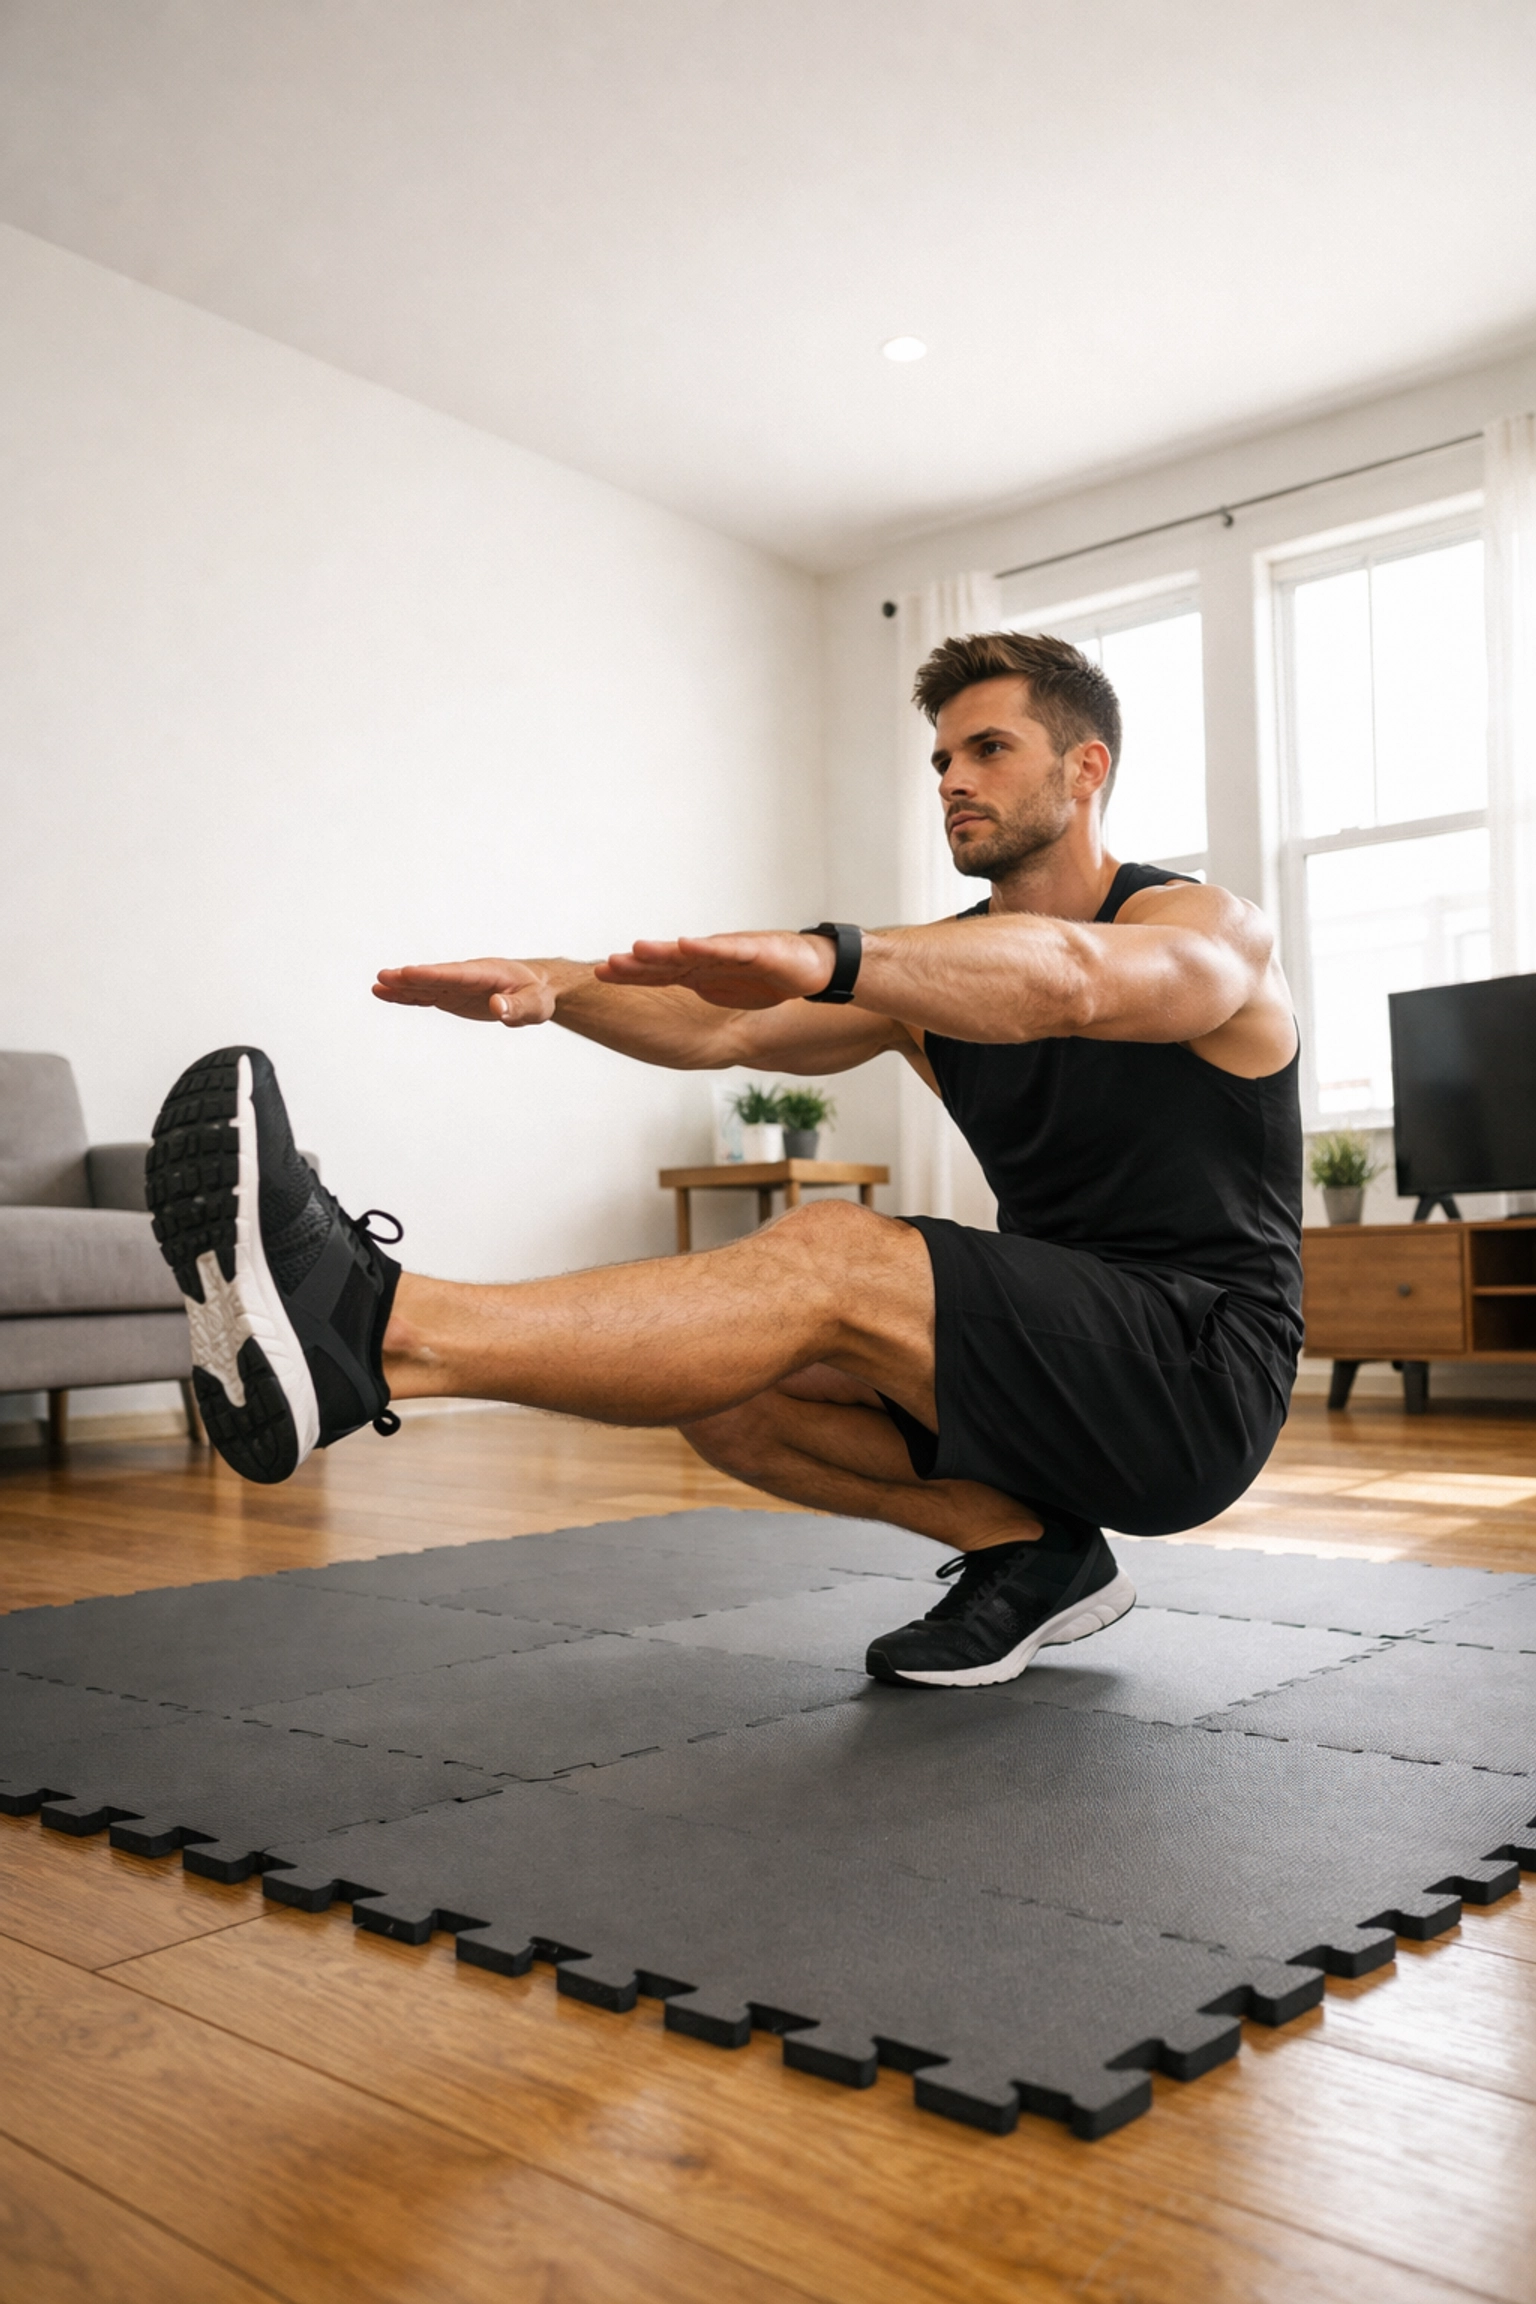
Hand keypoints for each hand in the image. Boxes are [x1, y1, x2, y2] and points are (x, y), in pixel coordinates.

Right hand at [371, 958, 557, 1026]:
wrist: (536, 988)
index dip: (431, 974)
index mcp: (485, 974)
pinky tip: (389, 995)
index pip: (455, 974)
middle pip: (434, 977)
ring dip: (403, 988)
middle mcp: (466, 977)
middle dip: (409, 978)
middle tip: (383, 977)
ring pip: (426, 986)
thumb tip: (498, 1007)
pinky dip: (409, 996)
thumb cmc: (537, 994)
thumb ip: (517, 1006)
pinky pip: (427, 995)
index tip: (409, 972)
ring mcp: (456, 987)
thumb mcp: (534, 1004)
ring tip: (377, 988)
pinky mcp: (452, 996)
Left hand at [595, 931, 834, 1009]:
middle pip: (666, 962)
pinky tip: (685, 945)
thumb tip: (675, 1024)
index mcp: (701, 972)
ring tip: (636, 950)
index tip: (601, 974)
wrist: (813, 968)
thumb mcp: (727, 994)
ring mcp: (730, 952)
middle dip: (636, 965)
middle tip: (605, 966)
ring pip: (691, 953)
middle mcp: (709, 958)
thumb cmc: (770, 979)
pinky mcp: (755, 949)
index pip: (658, 973)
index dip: (630, 974)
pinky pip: (726, 949)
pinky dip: (705, 948)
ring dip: (664, 952)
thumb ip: (700, 999)